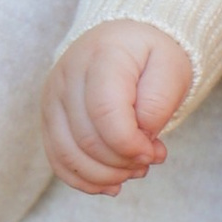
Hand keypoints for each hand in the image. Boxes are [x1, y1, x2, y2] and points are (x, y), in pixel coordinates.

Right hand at [45, 19, 193, 193]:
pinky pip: (57, 159)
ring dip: (106, 175)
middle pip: (87, 139)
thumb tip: (141, 142)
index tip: (155, 152)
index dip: (130, 144)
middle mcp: (68, 75)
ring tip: (134, 169)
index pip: (105, 113)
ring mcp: (52, 97)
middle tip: (150, 159)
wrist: (125, 38)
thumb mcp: (171, 68)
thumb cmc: (152, 54)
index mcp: (102, 56)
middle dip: (123, 163)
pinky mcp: (49, 117)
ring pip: (69, 155)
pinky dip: (84, 180)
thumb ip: (158, 104)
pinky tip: (111, 183)